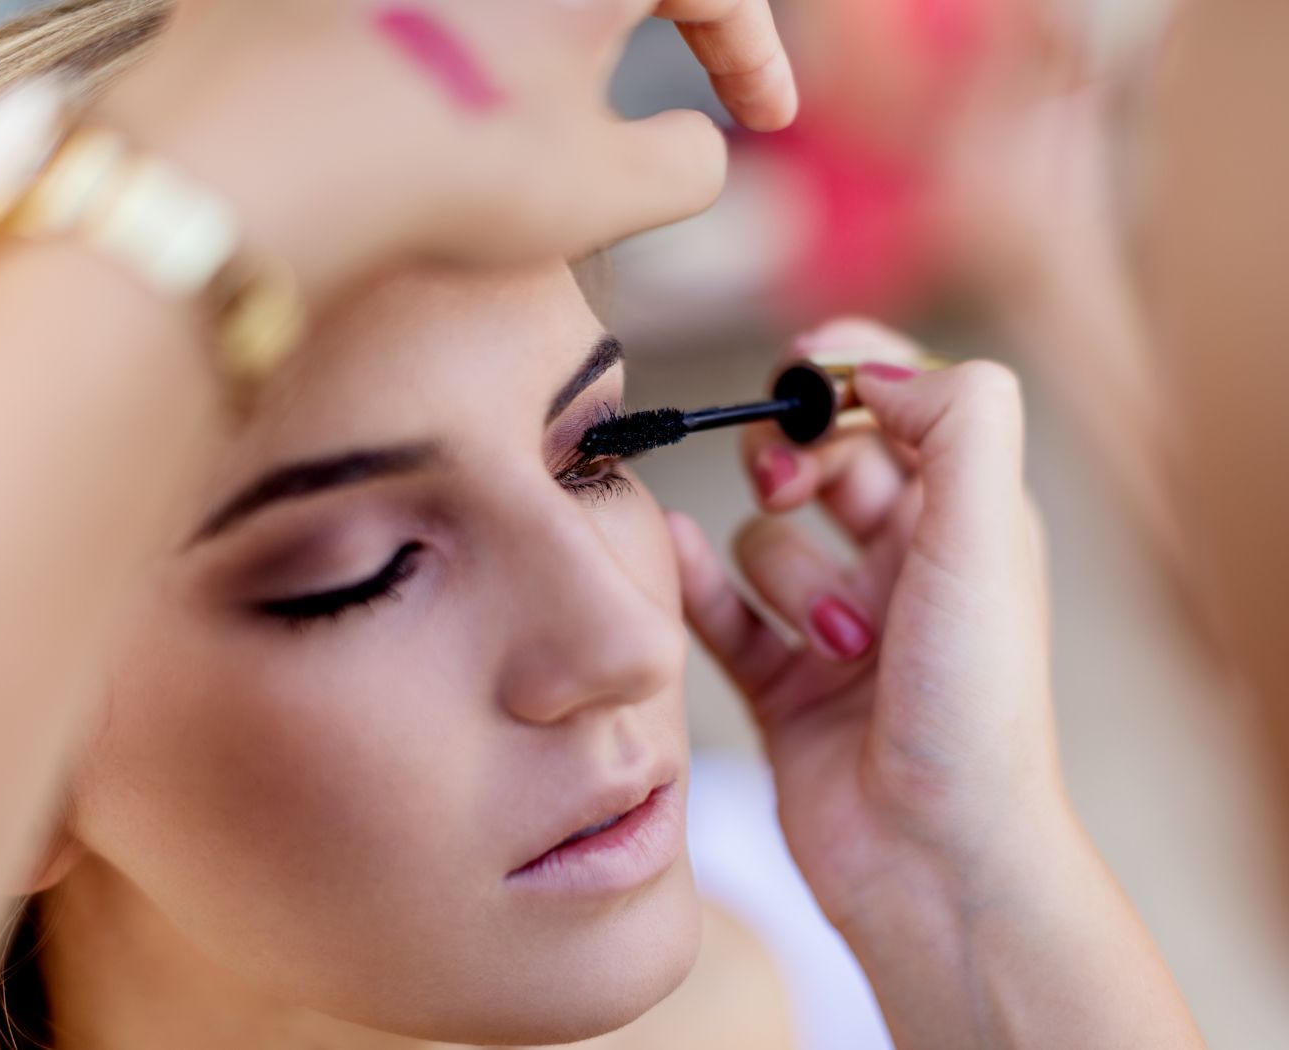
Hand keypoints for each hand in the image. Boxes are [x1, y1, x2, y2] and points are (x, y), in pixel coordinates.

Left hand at [97, 0, 796, 304]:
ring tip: (551, 90)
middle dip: (672, 15)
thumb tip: (697, 145)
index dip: (752, 48)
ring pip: (525, 5)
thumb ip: (690, 164)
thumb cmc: (444, 166)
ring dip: (559, 33)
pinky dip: (462, 28)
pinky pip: (427, 5)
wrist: (261, 156)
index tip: (768, 118)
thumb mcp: (605, 190)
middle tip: (685, 58)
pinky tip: (447, 86)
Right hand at [669, 320, 1061, 933]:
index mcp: (965, 524)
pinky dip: (696, 582)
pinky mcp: (781, 681)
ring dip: (783, 572)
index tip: (798, 370)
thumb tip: (877, 368)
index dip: (848, 373)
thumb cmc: (973, 708)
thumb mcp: (987, 539)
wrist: (934, 861)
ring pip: (766, 540)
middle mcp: (903, 565)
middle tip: (787, 485)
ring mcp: (836, 624)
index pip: (902, 406)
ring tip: (837, 642)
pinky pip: (719, 608)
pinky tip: (675, 558)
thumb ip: (956, 424)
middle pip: (821, 460)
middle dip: (794, 460)